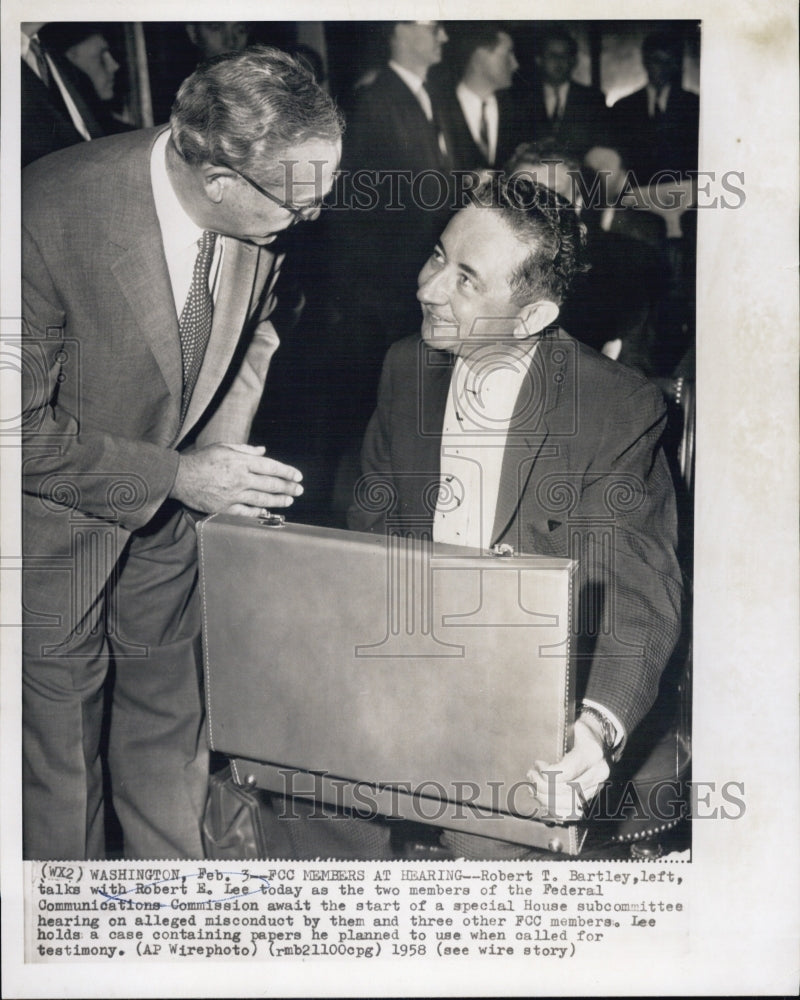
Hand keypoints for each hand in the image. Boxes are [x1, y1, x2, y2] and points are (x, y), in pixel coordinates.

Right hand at [170, 443, 302, 515]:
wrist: (180, 477)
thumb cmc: (201, 459)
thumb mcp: (224, 447)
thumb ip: (246, 450)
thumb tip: (263, 450)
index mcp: (241, 462)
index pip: (271, 467)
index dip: (287, 472)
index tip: (298, 476)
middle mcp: (240, 479)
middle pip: (271, 484)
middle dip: (288, 488)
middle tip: (299, 490)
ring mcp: (233, 495)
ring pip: (262, 499)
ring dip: (278, 501)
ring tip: (289, 501)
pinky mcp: (225, 508)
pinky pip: (247, 512)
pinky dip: (259, 512)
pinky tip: (267, 511)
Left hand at [525, 719, 610, 821]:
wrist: (602, 741)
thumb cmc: (584, 732)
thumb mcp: (577, 726)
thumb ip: (564, 732)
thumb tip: (546, 735)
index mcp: (592, 754)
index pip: (566, 772)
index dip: (547, 772)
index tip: (537, 765)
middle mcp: (598, 773)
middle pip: (565, 790)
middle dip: (542, 786)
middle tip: (530, 776)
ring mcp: (597, 786)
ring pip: (568, 804)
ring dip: (546, 799)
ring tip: (533, 788)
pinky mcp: (592, 795)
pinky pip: (573, 810)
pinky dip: (555, 808)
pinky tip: (543, 800)